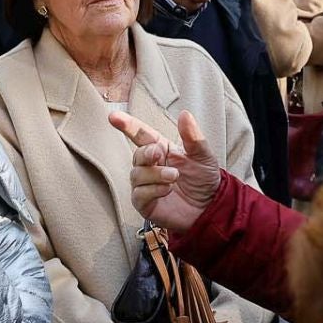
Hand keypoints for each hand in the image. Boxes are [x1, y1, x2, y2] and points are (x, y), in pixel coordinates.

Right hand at [108, 109, 221, 235]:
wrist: (209, 207)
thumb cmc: (204, 179)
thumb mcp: (203, 155)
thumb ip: (192, 136)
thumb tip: (185, 114)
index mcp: (161, 149)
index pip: (140, 134)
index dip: (127, 125)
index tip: (113, 117)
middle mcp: (150, 166)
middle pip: (137, 155)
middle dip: (147, 153)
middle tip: (159, 155)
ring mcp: (145, 185)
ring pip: (137, 175)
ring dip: (155, 174)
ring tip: (174, 177)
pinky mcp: (145, 203)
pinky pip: (139, 194)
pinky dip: (152, 190)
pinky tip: (167, 191)